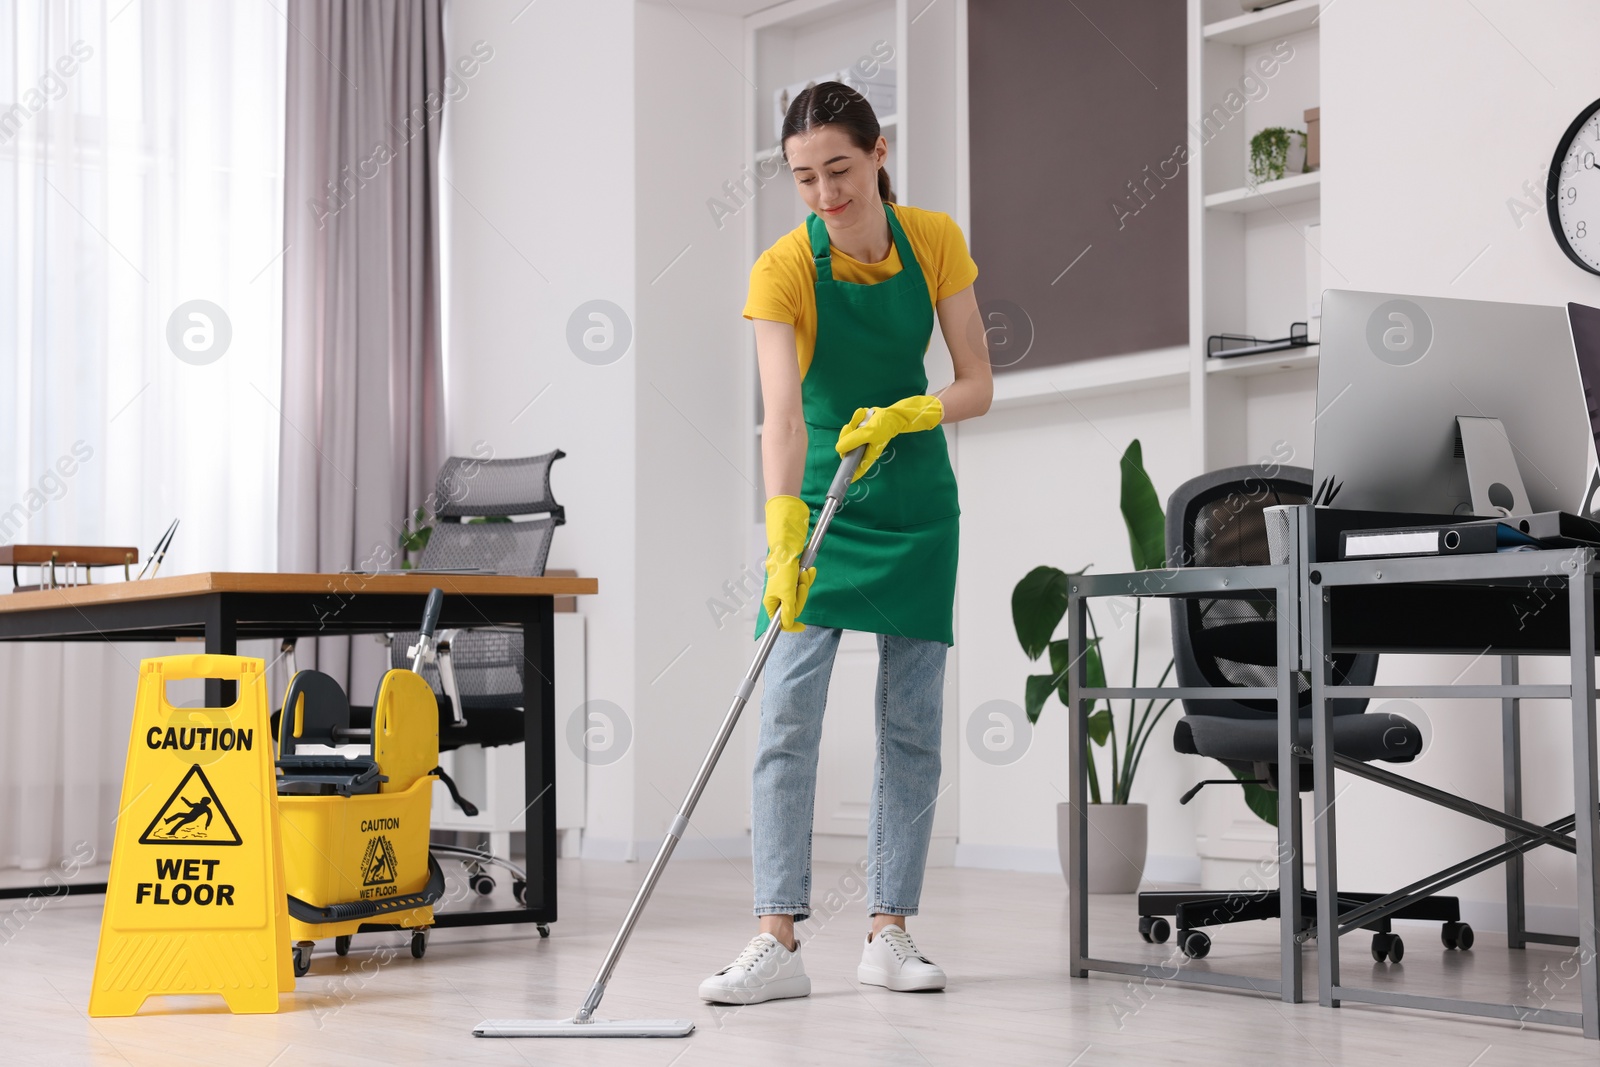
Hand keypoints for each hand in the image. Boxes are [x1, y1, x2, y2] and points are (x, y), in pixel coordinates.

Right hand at [762, 495, 814, 631]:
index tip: (802, 627)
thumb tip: (787, 626)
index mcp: (772, 602)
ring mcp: (786, 588)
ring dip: (805, 584)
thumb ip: (787, 612)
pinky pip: (804, 585)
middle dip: (801, 596)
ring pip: (801, 596)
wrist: (788, 548)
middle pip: (794, 608)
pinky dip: (807, 578)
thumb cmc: (783, 570)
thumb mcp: (787, 594)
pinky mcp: (793, 580)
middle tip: (800, 584)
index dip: (791, 626)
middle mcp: (778, 597)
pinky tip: (808, 571)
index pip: (781, 622)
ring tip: (803, 573)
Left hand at [835, 395, 942, 481]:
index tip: (843, 478)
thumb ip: (854, 440)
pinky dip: (855, 419)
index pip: (855, 470)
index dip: (848, 474)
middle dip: (845, 436)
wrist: (891, 414)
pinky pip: (850, 426)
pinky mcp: (858, 431)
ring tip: (862, 417)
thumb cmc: (885, 426)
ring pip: (846, 436)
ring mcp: (858, 441)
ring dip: (852, 424)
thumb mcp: (870, 433)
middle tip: (849, 426)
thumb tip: (839, 448)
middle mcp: (861, 450)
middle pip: (845, 450)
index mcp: (866, 456)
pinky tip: (862, 415)